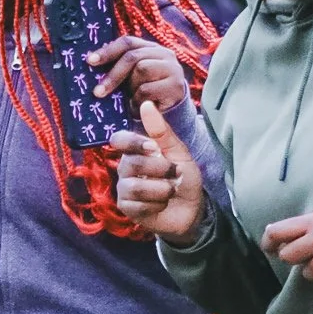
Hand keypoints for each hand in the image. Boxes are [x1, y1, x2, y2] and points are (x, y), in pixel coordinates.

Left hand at [86, 35, 189, 113]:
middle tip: (97, 92)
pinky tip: (138, 107)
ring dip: (131, 89)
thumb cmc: (146, 94)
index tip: (90, 61)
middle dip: (113, 75)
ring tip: (131, 100)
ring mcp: (172, 68)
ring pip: (141, 70)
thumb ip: (120, 68)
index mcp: (151, 48)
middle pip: (133, 57)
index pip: (128, 42)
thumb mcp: (132, 78)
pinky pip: (147, 89)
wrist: (172, 112)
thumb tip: (91, 63)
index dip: (108, 51)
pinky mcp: (175, 86)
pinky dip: (137, 101)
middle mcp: (164, 54)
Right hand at [111, 100, 205, 240]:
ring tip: (171, 190)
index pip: (120, 139)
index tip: (153, 148)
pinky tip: (162, 204)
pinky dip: (158, 204)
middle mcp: (125, 168)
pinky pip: (139, 205)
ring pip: (135, 187)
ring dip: (161, 189)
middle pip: (131, 163)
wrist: (192, 209)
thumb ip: (162, 132)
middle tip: (174, 174)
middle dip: (160, 169)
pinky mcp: (127, 208)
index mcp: (136, 150)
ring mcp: (124, 189)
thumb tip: (146, 104)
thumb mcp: (179, 152)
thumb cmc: (184, 178)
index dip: (133, 143)